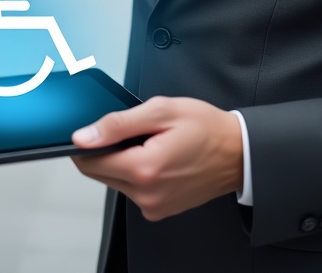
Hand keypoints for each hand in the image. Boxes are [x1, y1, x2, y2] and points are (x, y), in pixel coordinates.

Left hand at [71, 97, 243, 220]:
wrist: (237, 153)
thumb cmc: (206, 128)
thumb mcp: (161, 111)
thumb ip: (118, 124)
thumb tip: (84, 136)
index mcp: (144, 169)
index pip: (90, 162)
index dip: (87, 142)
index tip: (96, 129)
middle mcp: (146, 195)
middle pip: (101, 173)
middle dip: (108, 150)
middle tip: (135, 130)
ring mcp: (153, 206)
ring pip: (116, 181)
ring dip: (123, 161)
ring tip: (151, 142)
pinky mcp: (159, 210)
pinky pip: (133, 190)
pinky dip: (137, 173)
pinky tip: (157, 157)